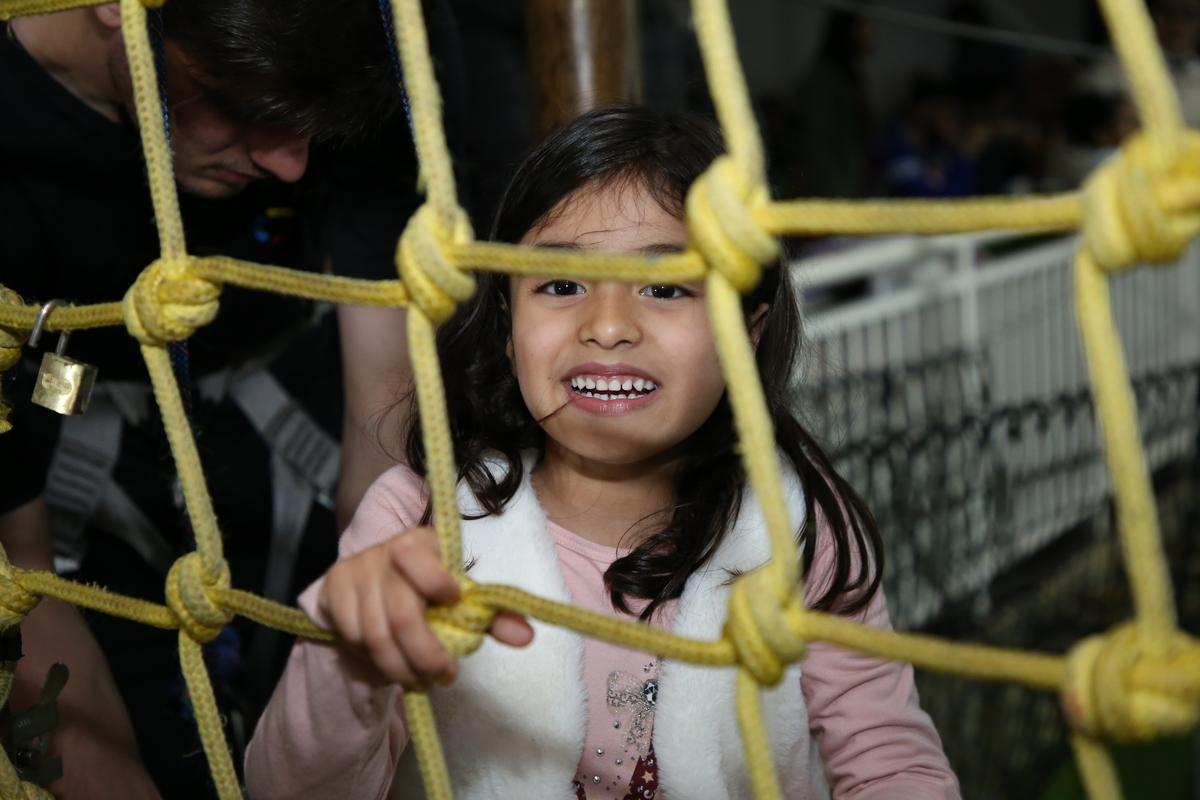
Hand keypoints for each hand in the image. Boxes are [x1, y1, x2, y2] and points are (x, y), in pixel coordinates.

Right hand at [317, 527, 532, 686]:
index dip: (436, 583)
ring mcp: (355, 570)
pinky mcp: (333, 590)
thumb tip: (527, 636)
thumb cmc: (427, 589)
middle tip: (444, 676)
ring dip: (401, 666)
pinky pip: (352, 637)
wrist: (374, 583)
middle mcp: (383, 551)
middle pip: (402, 614)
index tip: (454, 602)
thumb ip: (493, 617)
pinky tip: (391, 661)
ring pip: (375, 635)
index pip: (417, 555)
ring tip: (421, 679)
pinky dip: (374, 658)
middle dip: (426, 655)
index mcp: (421, 542)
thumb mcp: (460, 599)